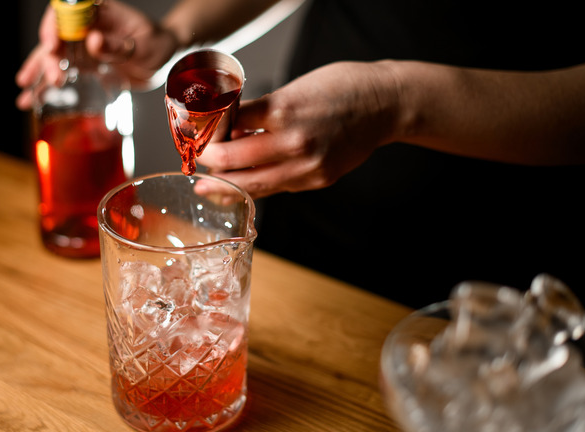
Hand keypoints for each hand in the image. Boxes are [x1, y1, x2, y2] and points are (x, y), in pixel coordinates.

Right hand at [16, 1, 177, 109]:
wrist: (163, 60)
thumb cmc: (156, 44)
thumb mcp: (143, 45)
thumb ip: (118, 45)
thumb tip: (93, 41)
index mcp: (99, 12)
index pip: (67, 11)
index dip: (53, 25)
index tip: (52, 44)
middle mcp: (85, 27)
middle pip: (56, 37)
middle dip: (48, 58)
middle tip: (55, 78)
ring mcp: (81, 45)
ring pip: (52, 56)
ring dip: (39, 73)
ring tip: (26, 93)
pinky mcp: (83, 64)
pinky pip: (59, 72)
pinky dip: (44, 86)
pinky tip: (30, 100)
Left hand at [195, 61, 398, 198]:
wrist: (384, 105)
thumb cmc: (341, 88)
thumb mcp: (294, 88)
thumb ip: (262, 112)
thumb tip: (231, 129)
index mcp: (283, 111)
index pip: (230, 126)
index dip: (211, 133)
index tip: (200, 135)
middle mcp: (293, 142)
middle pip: (234, 160)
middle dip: (211, 162)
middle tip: (199, 160)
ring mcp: (306, 166)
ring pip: (253, 184)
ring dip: (226, 185)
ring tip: (207, 188)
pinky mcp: (317, 180)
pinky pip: (276, 188)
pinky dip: (255, 188)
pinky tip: (240, 189)